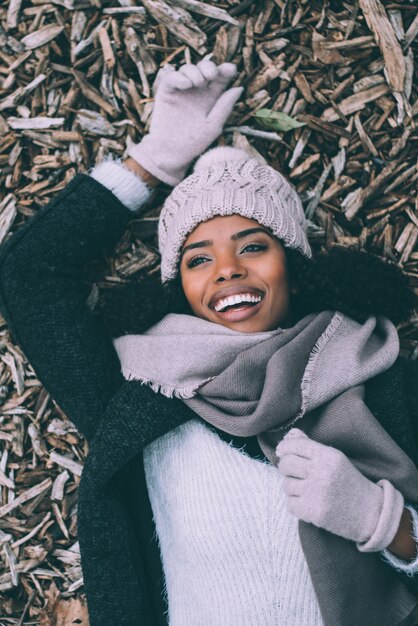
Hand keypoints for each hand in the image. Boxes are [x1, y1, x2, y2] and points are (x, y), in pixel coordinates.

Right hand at [127, 60, 243, 186]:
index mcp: (211, 98)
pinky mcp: (166, 92)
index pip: (220, 78)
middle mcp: (196, 92)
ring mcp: (181, 91)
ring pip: (188, 69)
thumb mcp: (213, 125)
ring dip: (194, 71)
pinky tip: (185, 83)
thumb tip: (239, 88)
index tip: (231, 70)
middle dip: (208, 67)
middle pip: (204, 68)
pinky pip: (171, 77)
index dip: (226, 70)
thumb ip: (224, 107)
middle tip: (210, 76)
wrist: (171, 153)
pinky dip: (178, 76)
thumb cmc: (194, 143)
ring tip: (196, 83)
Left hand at [276, 429, 403, 550]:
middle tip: (293, 472)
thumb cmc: (349, 482)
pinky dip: (296, 504)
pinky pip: (290, 504)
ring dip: (292, 487)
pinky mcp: (313, 512)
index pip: (295, 445)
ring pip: (286, 484)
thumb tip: (290, 434)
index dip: (284, 447)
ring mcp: (317, 493)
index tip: (281, 451)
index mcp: (329, 456)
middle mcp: (322, 473)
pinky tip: (308, 502)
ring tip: (306, 489)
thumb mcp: (335, 459)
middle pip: (286, 464)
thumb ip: (311, 446)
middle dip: (286, 467)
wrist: (370, 512)